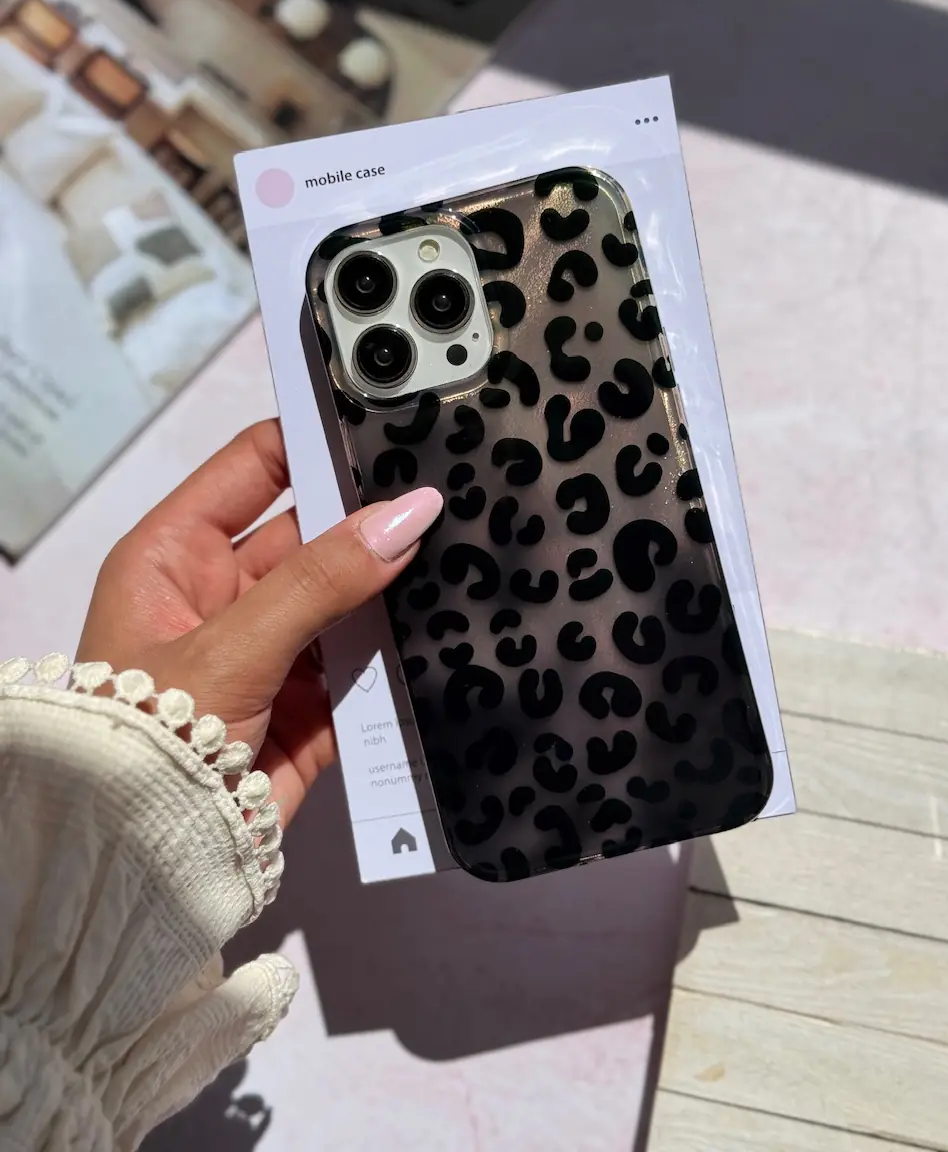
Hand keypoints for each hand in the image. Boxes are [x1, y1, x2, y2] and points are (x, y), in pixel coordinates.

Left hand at [77, 420, 441, 824]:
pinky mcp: (303, 709)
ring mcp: (267, 652)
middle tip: (446, 500)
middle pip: (313, 537)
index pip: (255, 468)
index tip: (390, 429)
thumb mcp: (234, 643)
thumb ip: (325, 577)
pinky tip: (445, 635)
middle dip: (371, 526)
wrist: (143, 862)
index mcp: (180, 555)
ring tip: (461, 560)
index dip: (317, 443)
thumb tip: (410, 513)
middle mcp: (224, 595)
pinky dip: (396, 663)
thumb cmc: (152, 734)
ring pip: (346, 603)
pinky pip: (362, 669)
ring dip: (391, 596)